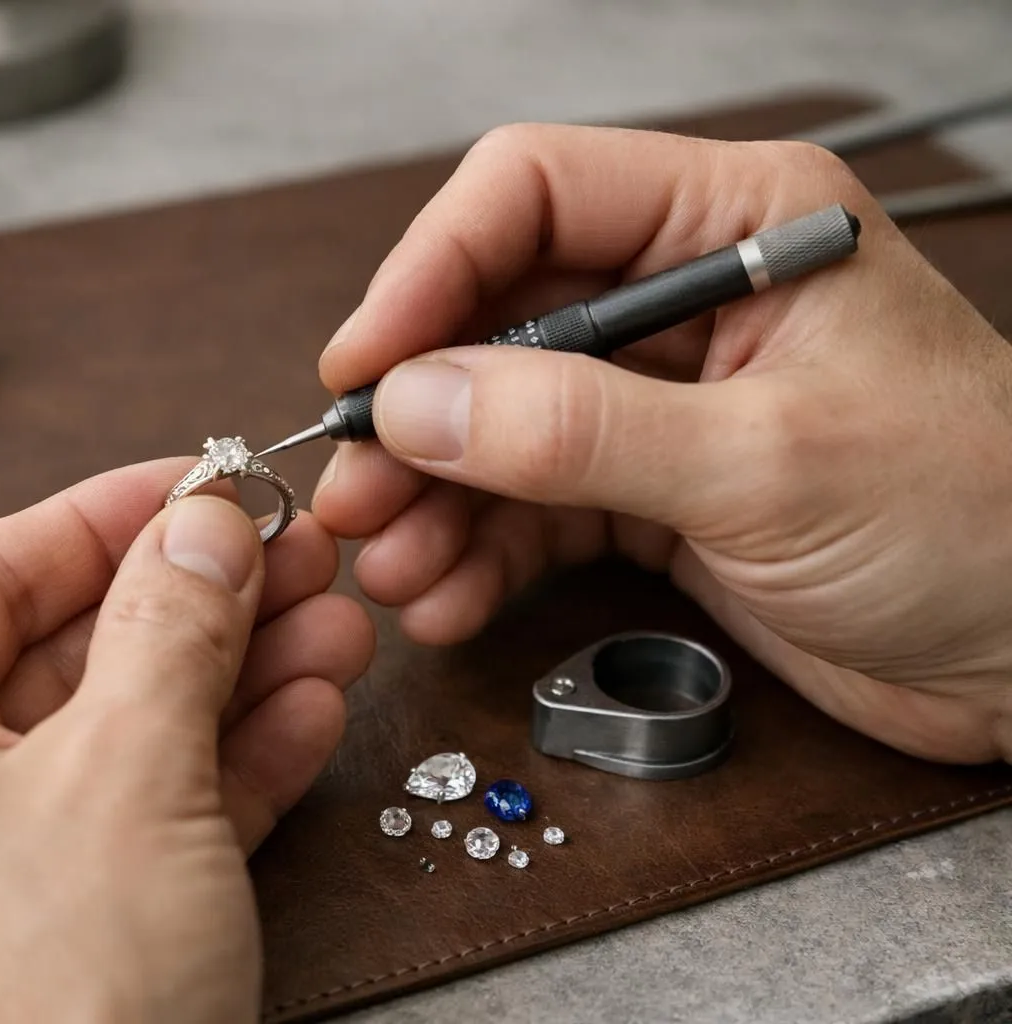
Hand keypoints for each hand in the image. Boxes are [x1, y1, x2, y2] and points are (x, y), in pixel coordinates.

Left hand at [0, 460, 373, 1022]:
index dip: (107, 514)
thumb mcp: (131, 769)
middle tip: (288, 555)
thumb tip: (204, 522)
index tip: (200, 479)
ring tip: (328, 625)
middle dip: (195, 603)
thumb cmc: (54, 1013)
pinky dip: (218, 769)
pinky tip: (304, 713)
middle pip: (62, 656)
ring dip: (228, 680)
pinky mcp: (46, 941)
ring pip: (111, 740)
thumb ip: (171, 622)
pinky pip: (130, 823)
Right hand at [314, 124, 1011, 763]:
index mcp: (734, 224)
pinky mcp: (654, 492)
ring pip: (500, 423)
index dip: (429, 271)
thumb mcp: (766, 463)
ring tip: (394, 566)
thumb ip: (579, 428)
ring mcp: (663, 399)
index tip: (364, 368)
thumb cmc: (976, 522)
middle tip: (357, 489)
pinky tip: (447, 597)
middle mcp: (685, 297)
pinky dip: (481, 554)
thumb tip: (420, 403)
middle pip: (495, 319)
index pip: (533, 195)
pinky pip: (534, 506)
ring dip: (435, 496)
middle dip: (419, 413)